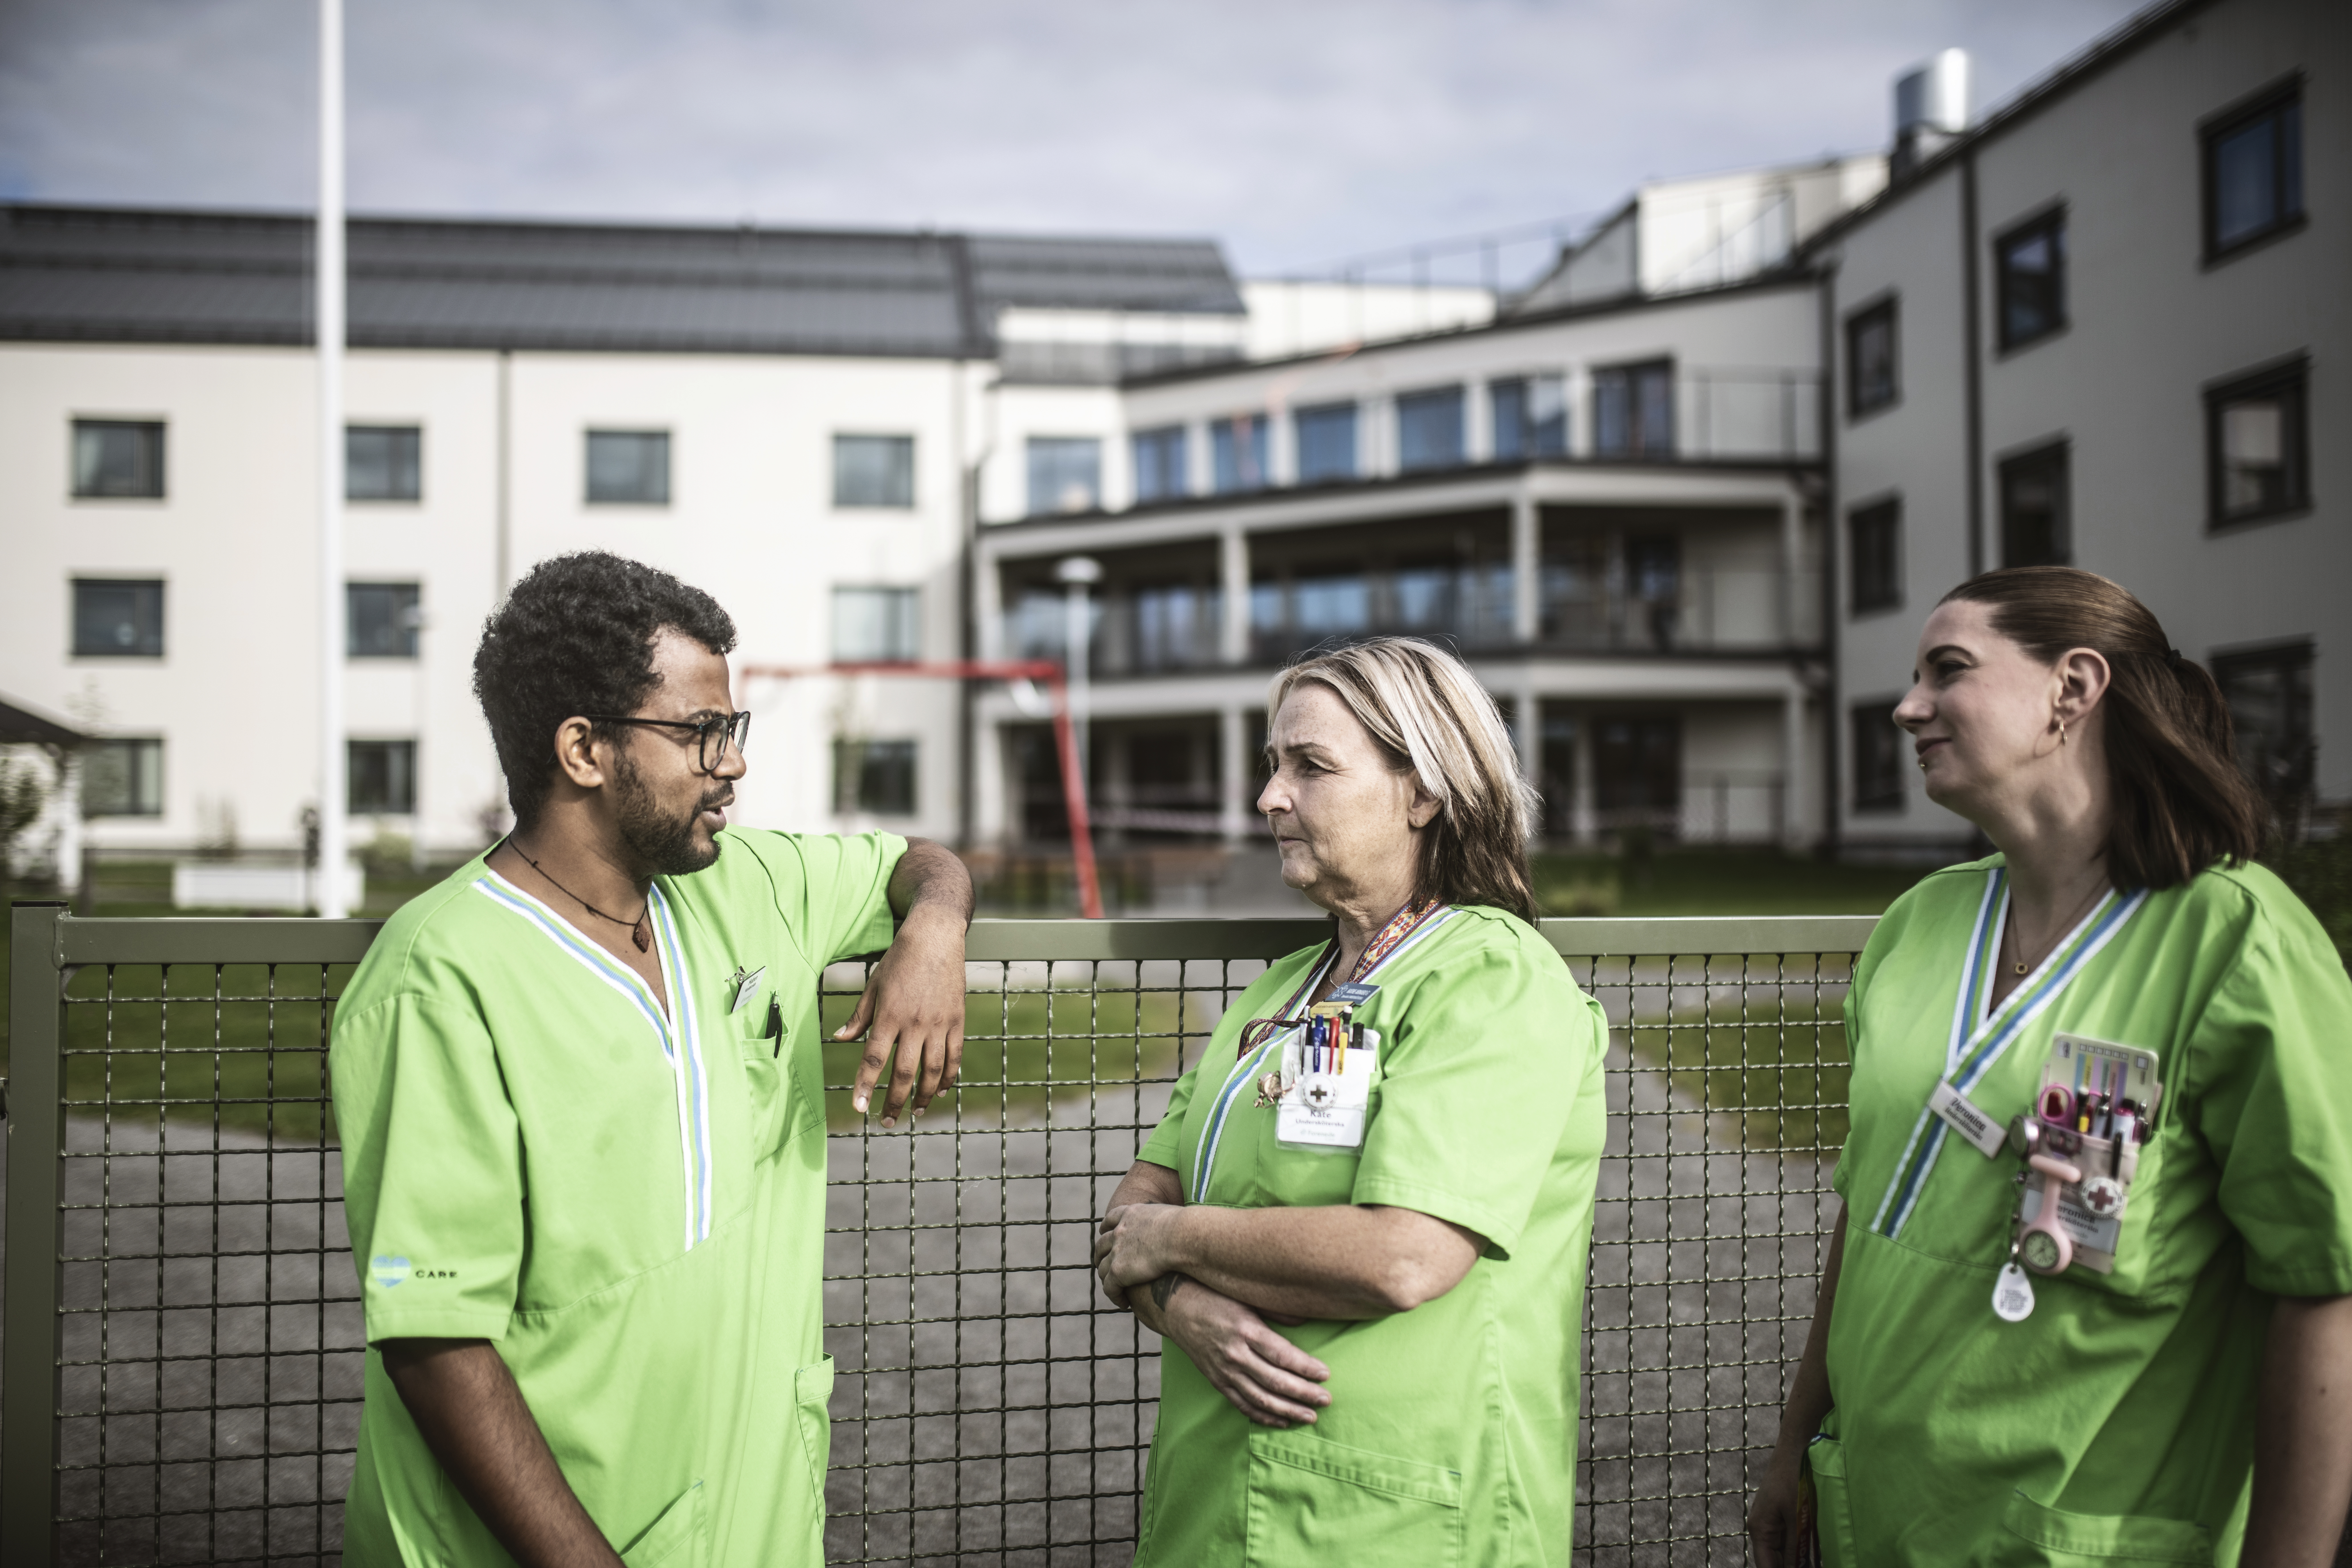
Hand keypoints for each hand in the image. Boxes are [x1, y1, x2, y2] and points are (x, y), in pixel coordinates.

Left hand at [837, 905, 966, 1125]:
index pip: (874, 1059)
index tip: (859, 1108)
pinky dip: (948, 1078)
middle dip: (895, 1102)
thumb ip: (858, 1016)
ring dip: (923, 1096)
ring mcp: (939, 1023)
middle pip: (905, 1073)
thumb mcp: (873, 985)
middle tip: (886, 1121)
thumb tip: (839, 1039)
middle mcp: (915, 1023)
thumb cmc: (899, 960)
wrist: (936, 937)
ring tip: (915, 1113)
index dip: (866, 1086)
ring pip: (933, 1071)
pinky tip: (940, 1092)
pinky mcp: (957, 1021)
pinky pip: (954, 1057)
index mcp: (889, 1015)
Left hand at [1095, 1203, 1182, 1302]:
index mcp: (1131, 1214)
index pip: (1111, 1219)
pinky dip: (1114, 1296)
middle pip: (1102, 1244)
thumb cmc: (1186, 1227)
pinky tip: (1123, 1303)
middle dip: (1101, 1255)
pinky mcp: (1118, 1271)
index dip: (1106, 1229)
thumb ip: (1164, 1221)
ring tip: (1115, 1289)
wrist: (1182, 1237)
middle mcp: (1120, 1231)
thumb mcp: (1170, 1215)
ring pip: (1103, 1268)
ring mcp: (1117, 1251)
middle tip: (1105, 1265)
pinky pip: (1110, 1287)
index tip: (1105, 1233)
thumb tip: (1179, 1226)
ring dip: (1107, 1279)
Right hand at [1157, 1279, 1331, 1426]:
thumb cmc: (1216, 1297)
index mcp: (1246, 1329)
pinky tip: (1281, 1421)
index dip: (1305, 1367)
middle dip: (1303, 1393)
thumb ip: (1277, 1310)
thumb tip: (1306, 1320)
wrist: (1177, 1308)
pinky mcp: (1217, 1381)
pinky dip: (1263, 1416)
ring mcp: (1224, 1371)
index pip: (1281, 1355)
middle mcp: (1235, 1354)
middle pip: (1274, 1380)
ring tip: (1310, 1417)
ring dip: (1287, 1410)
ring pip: (1260, 1398)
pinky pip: (1242, 1405)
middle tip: (1326, 1400)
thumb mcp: (1247, 1295)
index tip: (1326, 1374)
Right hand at [1746, 1443, 1807, 1567]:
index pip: (1766, 1567)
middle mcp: (1763, 1529)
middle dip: (1792, 1566)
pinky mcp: (1783, 1516)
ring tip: (1812, 1558)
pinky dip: (1801, 1549)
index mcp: (1760, 1530)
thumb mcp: (1796, 1518)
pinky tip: (1814, 1554)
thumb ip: (1794, 1548)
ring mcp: (1773, 1523)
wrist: (1796, 1448)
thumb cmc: (1794, 1479)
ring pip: (1784, 1552)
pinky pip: (1790, 1540)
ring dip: (1798, 1560)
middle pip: (1774, 1561)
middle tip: (1811, 1563)